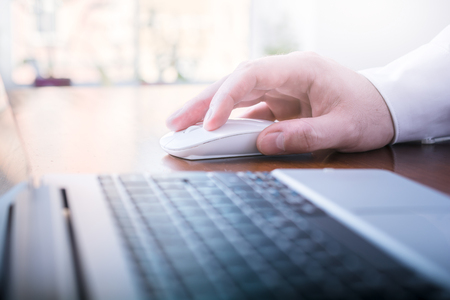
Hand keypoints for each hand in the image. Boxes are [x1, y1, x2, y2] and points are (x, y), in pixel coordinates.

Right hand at [166, 52, 393, 154]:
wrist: (387, 106)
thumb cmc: (371, 112)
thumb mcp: (344, 129)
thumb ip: (305, 136)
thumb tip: (264, 144)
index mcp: (300, 69)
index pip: (251, 76)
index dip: (225, 99)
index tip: (208, 124)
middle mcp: (286, 73)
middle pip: (234, 82)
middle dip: (202, 102)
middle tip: (174, 123)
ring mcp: (282, 87)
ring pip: (237, 94)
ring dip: (209, 110)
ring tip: (182, 127)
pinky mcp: (281, 102)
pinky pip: (249, 109)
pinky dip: (229, 120)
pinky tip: (212, 132)